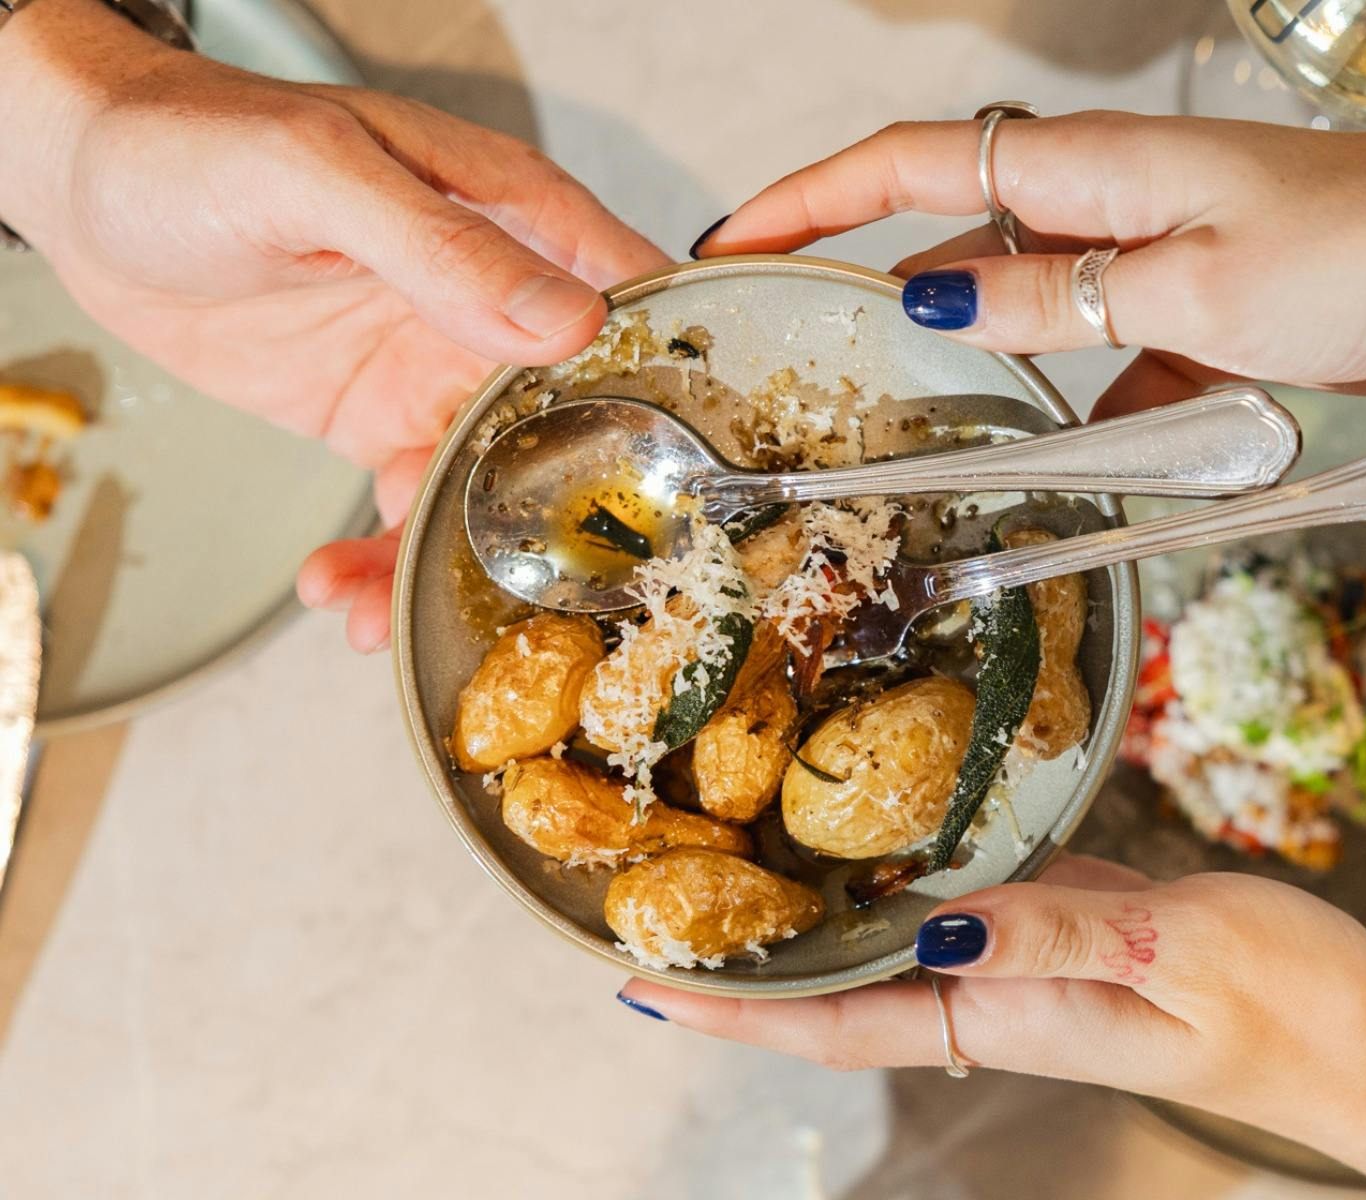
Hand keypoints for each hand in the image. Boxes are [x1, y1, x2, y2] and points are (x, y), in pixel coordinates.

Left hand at [0, 0, 668, 649]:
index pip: (631, 307)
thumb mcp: (319, 177)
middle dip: (557, 522)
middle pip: (576, 426)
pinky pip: (406, 502)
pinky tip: (337, 586)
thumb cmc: (197, 142)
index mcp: (516, 222)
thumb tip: (566, 321)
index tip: (678, 489)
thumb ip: (441, 246)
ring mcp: (438, 368)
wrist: (86, 189)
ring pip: (489, 484)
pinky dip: (379, 557)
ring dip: (445, 559)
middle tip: (525, 597)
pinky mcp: (378, 418)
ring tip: (374, 611)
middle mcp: (494, 304)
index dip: (670, 395)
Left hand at [618, 856, 1365, 1199]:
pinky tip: (865, 819)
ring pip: (886, 936)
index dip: (737, 1012)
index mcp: (1007, 1016)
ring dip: (807, 909)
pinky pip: (955, 893)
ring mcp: (1023, 958)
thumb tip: (937, 924)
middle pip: (837, 988)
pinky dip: (899, 865)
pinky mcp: (1058, 921)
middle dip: (744, 959)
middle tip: (652, 899)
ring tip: (725, 852)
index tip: (645, 986)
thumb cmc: (1288, 1010)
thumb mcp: (1178, 957)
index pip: (836, 1026)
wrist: (1361, 1038)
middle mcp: (994, 991)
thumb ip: (1058, 938)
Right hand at [695, 97, 1365, 417]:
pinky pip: (1088, 363)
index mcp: (1085, 171)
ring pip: (1011, 307)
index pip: (908, 163)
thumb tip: (933, 296)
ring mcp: (1135, 261)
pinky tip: (1046, 467)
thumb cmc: (1364, 244)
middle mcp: (1095, 207)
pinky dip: (1061, 411)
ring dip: (958, 359)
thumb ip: (1059, 297)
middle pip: (941, 226)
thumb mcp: (1193, 281)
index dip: (811, 200)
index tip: (736, 241)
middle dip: (854, 272)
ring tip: (891, 422)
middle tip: (783, 340)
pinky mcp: (1176, 316)